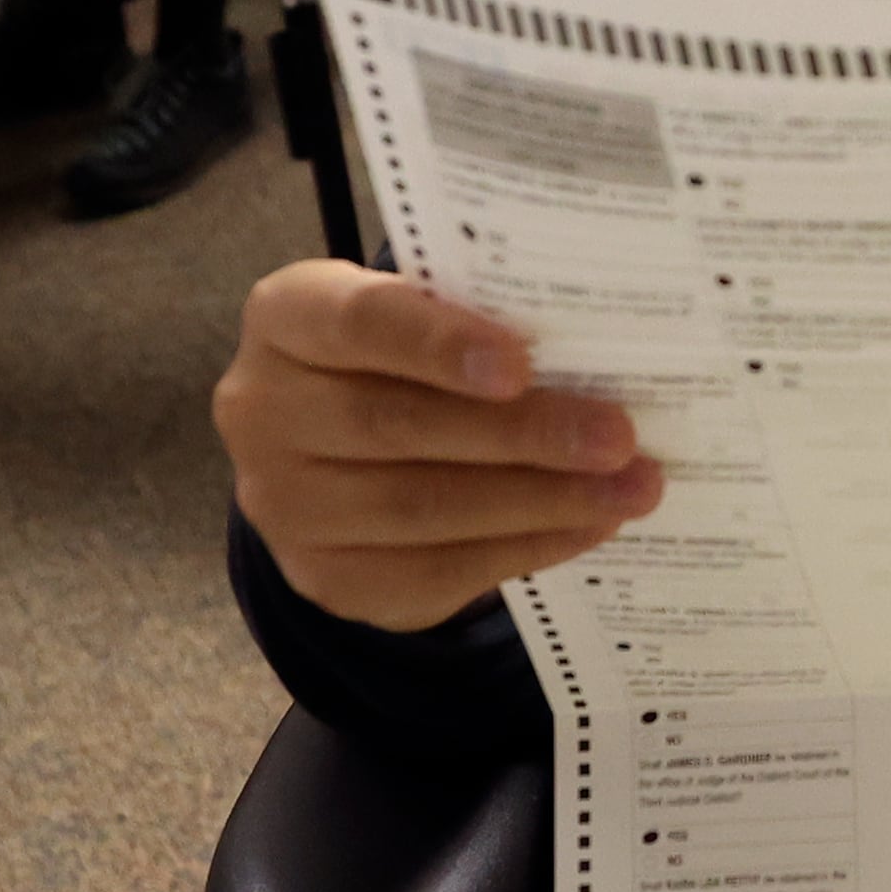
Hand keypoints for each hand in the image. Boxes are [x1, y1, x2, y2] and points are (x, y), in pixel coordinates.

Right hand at [216, 260, 665, 631]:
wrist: (336, 452)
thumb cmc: (397, 358)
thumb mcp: (417, 313)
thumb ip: (475, 318)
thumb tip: (598, 352)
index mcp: (285, 317)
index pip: (359, 323)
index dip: (438, 342)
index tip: (521, 363)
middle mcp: (262, 411)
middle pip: (399, 426)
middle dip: (522, 434)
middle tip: (618, 437)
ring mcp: (284, 506)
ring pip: (422, 508)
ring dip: (541, 500)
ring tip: (628, 488)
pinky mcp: (328, 578)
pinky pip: (437, 569)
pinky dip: (525, 547)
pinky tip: (587, 526)